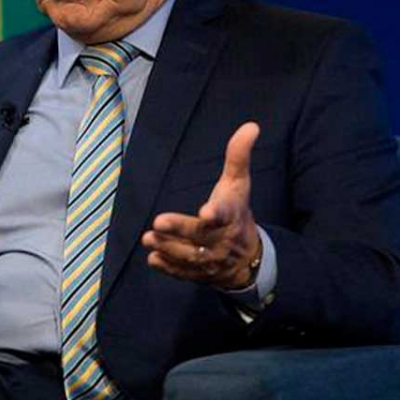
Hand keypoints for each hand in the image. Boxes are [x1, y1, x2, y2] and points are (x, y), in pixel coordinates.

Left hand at [142, 122, 262, 288]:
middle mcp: (223, 240)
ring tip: (148, 239)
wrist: (248, 259)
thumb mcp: (238, 184)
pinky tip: (154, 258)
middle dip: (180, 231)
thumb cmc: (237, 213)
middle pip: (201, 236)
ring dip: (168, 248)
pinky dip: (169, 268)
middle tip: (158, 223)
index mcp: (232, 216)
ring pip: (189, 256)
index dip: (217, 212)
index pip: (227, 212)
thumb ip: (238, 156)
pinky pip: (185, 273)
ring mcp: (212, 260)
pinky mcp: (200, 274)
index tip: (207, 212)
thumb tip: (251, 125)